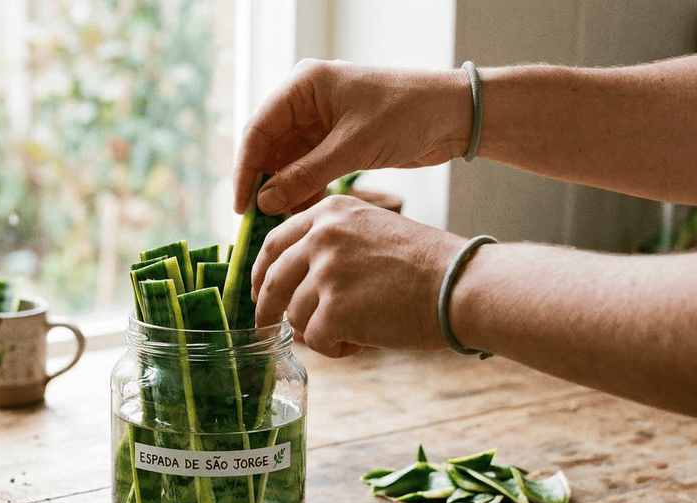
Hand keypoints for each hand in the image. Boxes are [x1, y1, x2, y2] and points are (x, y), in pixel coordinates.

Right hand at [234, 60, 467, 215]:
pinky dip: (305, 191)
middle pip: (269, 148)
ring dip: (285, 192)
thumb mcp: (351, 147)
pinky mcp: (336, 140)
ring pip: (287, 162)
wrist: (454, 115)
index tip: (241, 207)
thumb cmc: (407, 114)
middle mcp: (306, 100)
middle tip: (259, 223)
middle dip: (265, 185)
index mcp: (304, 85)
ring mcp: (321, 120)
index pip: (258, 130)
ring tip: (286, 223)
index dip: (245, 170)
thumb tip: (264, 202)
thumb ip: (305, 176)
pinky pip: (308, 169)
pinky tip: (306, 214)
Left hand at [251, 195, 464, 357]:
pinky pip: (316, 340)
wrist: (461, 286)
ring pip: (294, 315)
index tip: (260, 291)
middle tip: (268, 328)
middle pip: (272, 281)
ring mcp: (326, 273)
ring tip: (354, 332)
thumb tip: (289, 282)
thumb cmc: (427, 266)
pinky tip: (361, 343)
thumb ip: (330, 245)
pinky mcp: (334, 310)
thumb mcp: (372, 231)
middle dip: (266, 310)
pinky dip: (335, 349)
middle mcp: (322, 237)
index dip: (261, 272)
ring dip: (318, 331)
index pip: (274, 243)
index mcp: (329, 213)